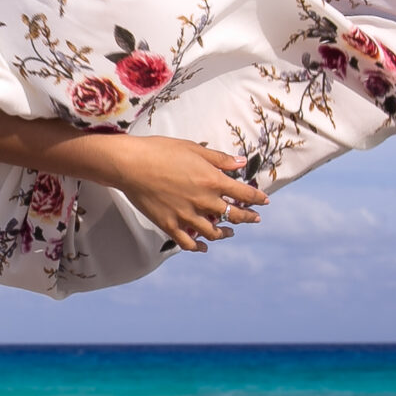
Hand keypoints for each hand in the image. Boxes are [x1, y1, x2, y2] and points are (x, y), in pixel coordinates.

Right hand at [101, 136, 268, 251]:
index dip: (257, 198)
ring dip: (225, 233)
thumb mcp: (194, 149)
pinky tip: (203, 246)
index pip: (243, 194)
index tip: (264, 201)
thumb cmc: (161, 151)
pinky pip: (188, 243)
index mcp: (212, 180)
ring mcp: (186, 216)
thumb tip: (241, 162)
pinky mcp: (169, 225)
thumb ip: (219, 159)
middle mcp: (203, 201)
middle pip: (233, 215)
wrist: (130, 164)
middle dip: (247, 217)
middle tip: (255, 218)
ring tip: (230, 232)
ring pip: (213, 232)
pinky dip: (198, 247)